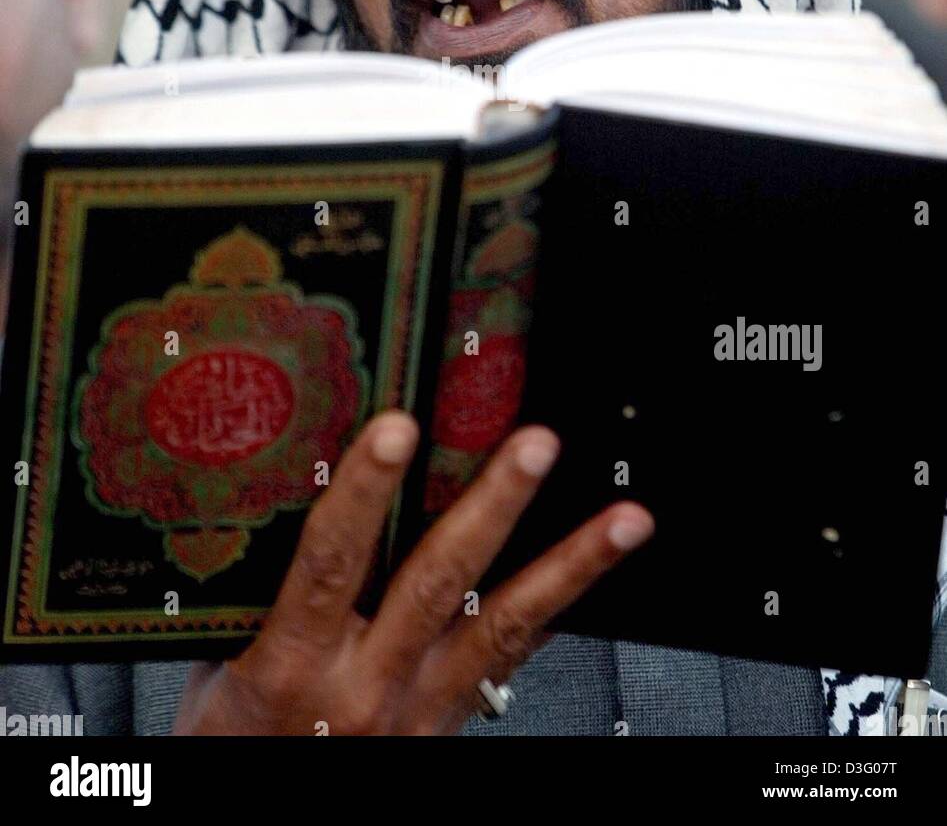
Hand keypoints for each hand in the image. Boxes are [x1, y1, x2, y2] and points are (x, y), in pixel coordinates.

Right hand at [173, 410, 653, 735]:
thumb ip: (267, 588)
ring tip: (623, 520)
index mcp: (293, 664)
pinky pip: (511, 661)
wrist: (260, 819)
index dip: (366, 492)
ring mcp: (417, 708)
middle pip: (439, 582)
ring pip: (504, 625)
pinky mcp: (449, 722)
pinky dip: (558, 612)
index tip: (397, 429)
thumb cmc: (234, 743)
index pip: (332, 562)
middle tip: (535, 446)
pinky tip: (598, 571)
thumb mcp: (223, 663)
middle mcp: (365, 687)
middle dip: (494, 506)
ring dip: (569, 565)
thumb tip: (300, 495)